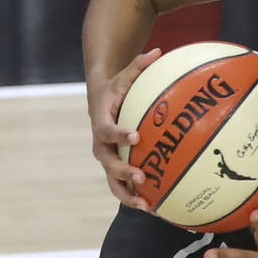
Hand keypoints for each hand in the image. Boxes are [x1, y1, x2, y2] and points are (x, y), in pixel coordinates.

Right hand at [87, 49, 160, 209]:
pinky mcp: (115, 165)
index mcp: (101, 120)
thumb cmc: (117, 86)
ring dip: (127, 194)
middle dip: (123, 171)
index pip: (107, 129)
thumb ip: (139, 65)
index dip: (119, 133)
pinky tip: (156, 207)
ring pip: (112, 180)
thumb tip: (157, 51)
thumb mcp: (125, 74)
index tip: (135, 136)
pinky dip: (135, 196)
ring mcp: (107, 157)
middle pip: (107, 162)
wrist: (100, 99)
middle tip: (141, 177)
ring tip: (147, 205)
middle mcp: (101, 143)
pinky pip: (122, 184)